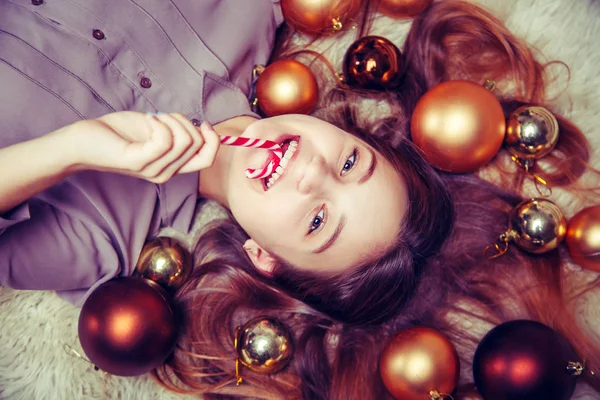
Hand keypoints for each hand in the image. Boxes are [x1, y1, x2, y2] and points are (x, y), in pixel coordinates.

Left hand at [70, 111, 219, 182]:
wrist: (83, 142)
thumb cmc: (117, 133)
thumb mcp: (156, 130)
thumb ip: (178, 132)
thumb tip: (202, 126)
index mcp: (173, 166)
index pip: (208, 158)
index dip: (213, 138)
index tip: (203, 122)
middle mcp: (166, 173)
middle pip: (198, 144)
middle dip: (187, 121)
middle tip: (163, 117)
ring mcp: (153, 170)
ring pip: (185, 141)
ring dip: (172, 119)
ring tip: (153, 118)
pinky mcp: (139, 162)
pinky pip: (165, 141)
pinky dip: (160, 123)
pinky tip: (148, 120)